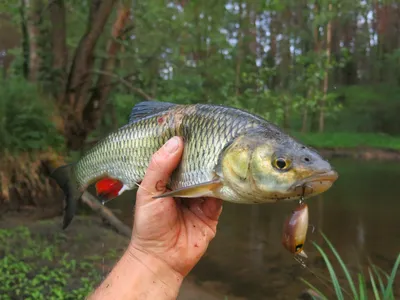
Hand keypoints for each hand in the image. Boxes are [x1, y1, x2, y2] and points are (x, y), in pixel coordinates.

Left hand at [128, 136, 222, 277]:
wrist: (161, 259)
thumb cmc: (149, 225)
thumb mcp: (149, 192)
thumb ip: (160, 167)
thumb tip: (176, 141)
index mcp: (167, 179)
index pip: (178, 156)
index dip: (184, 143)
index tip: (193, 126)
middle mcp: (185, 185)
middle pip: (197, 165)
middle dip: (204, 153)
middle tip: (214, 134)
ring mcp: (200, 198)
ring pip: (211, 177)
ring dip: (216, 167)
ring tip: (223, 150)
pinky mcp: (212, 211)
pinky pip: (221, 195)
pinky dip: (224, 186)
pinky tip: (226, 174)